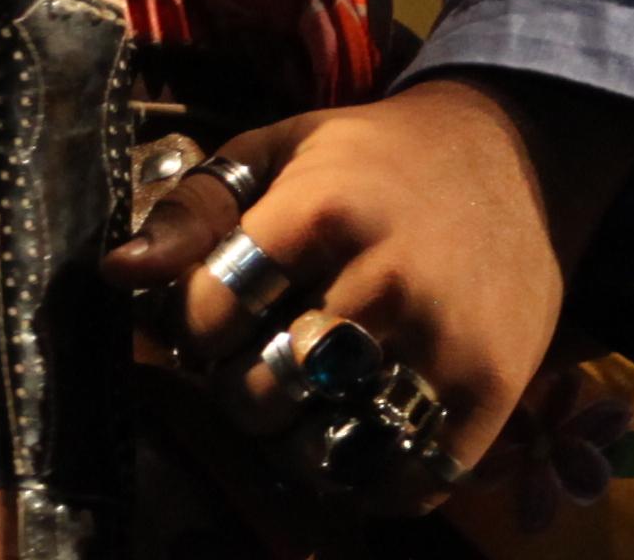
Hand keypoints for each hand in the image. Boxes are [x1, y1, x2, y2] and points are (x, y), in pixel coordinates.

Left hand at [103, 75, 633, 487]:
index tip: (213, 320)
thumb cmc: (375, 158)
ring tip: (299, 408)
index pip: (211, 311)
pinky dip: (366, 484)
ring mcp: (442, 344)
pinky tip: (354, 442)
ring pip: (325, 445)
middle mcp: (384, 280)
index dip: (195, 327)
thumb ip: (194, 208)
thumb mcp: (279, 149)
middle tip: (255, 369)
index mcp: (321, 210)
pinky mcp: (491, 394)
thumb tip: (116, 274)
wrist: (517, 157)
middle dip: (238, 390)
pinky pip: (405, 482)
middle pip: (262, 390)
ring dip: (293, 444)